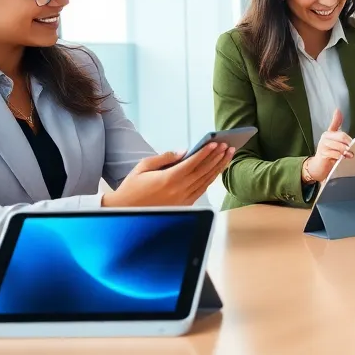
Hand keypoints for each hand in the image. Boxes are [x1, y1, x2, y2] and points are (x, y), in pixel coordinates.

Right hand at [103, 143, 233, 207]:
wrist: (127, 211)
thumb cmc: (132, 187)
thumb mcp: (143, 166)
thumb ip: (165, 157)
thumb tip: (184, 151)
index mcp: (168, 179)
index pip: (192, 163)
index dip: (205, 152)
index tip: (216, 143)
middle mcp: (179, 190)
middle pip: (203, 171)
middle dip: (217, 157)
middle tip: (227, 146)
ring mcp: (183, 200)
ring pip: (205, 181)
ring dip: (218, 167)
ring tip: (227, 155)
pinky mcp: (184, 205)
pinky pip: (201, 190)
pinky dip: (210, 179)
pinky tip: (216, 170)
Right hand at [302, 109, 353, 184]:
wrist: (318, 166)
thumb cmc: (328, 152)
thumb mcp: (333, 139)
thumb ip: (336, 126)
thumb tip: (338, 110)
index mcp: (328, 133)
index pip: (337, 127)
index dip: (340, 124)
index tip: (341, 117)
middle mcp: (324, 138)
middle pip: (341, 136)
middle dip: (349, 143)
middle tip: (354, 148)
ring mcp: (322, 146)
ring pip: (338, 146)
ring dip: (346, 151)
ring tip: (350, 155)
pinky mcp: (322, 154)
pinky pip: (334, 154)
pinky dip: (340, 156)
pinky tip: (342, 158)